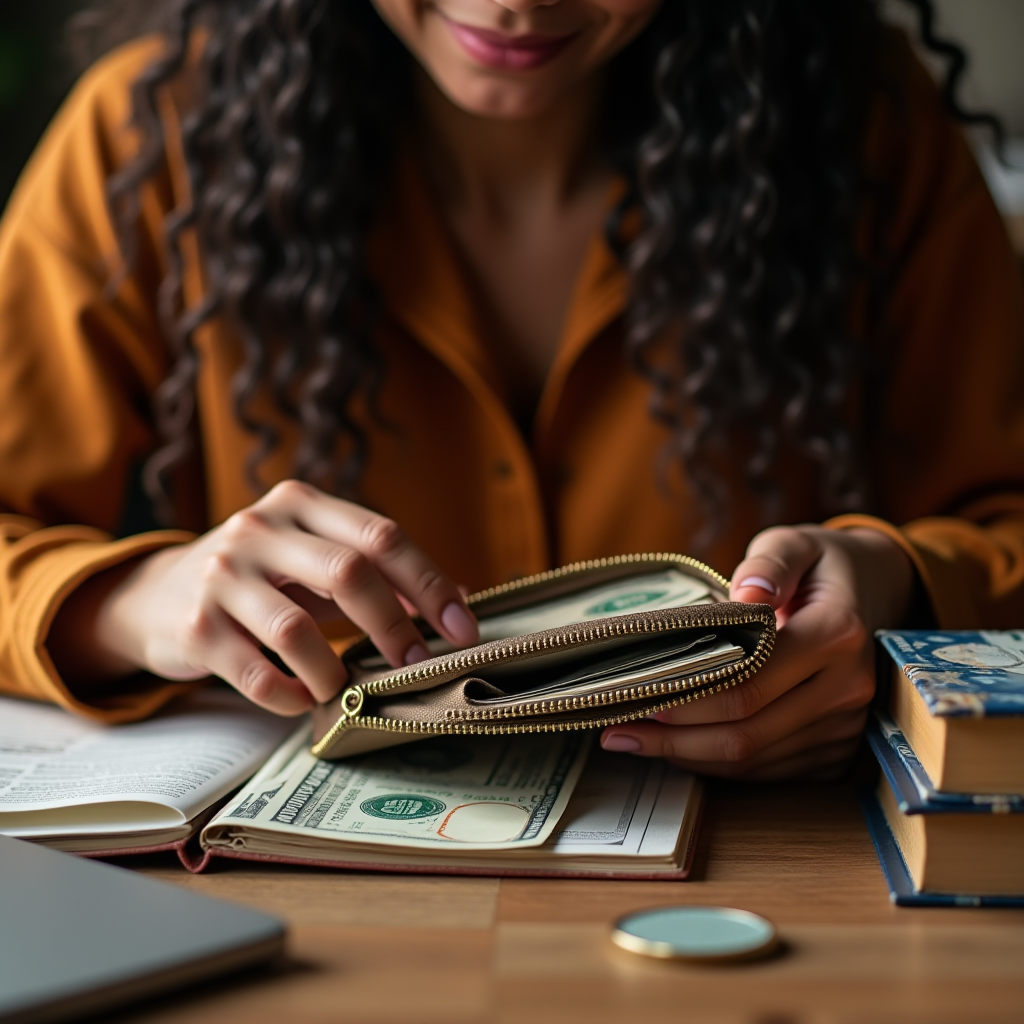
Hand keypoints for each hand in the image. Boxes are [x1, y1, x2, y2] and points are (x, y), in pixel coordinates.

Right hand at [50, 480, 478, 714]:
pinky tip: (303, 700)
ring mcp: (221, 575)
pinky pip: (256, 674)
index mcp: (300, 503)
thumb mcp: (312, 559)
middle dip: (394, 626)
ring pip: (297, 630)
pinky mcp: (194, 627)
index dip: (429, 582)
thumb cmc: (260, 578)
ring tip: (346, 688)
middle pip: (347, 572)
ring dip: (335, 672)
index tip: (462, 628)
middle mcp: (259, 529)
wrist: (156, 595)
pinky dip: (290, 696)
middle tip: (419, 666)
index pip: (380, 535)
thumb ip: (376, 572)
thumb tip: (459, 602)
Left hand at [598, 525, 915, 779]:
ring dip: (689, 757)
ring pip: (755, 759)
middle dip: (674, 737)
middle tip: (617, 729)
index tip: (639, 694)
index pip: (750, 684)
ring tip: (633, 740)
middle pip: (746, 733)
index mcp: (835, 634)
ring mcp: (845, 724)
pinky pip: (770, 769)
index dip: (688, 697)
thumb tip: (745, 594)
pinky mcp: (836, 747)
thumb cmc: (821, 565)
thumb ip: (768, 565)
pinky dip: (719, 764)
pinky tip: (679, 749)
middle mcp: (847, 687)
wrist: (876, 590)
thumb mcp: (794, 543)